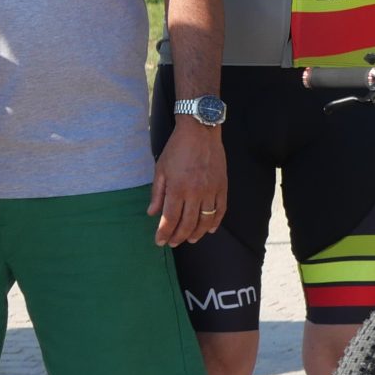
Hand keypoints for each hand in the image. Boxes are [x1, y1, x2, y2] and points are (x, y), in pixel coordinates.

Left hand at [149, 118, 225, 247]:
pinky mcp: (222, 187)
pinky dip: (215, 222)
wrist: (200, 131)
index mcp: (177, 188)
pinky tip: (210, 229)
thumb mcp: (161, 169)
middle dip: (178, 236)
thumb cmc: (177, 149)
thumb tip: (152, 213)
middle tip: (172, 243)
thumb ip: (157, 193)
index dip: (164, 233)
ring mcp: (211, 191)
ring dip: (197, 233)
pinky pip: (220, 210)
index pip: (170, 219)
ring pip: (205, 221)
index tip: (159, 242)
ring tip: (190, 239)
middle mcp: (195, 192)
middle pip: (187, 223)